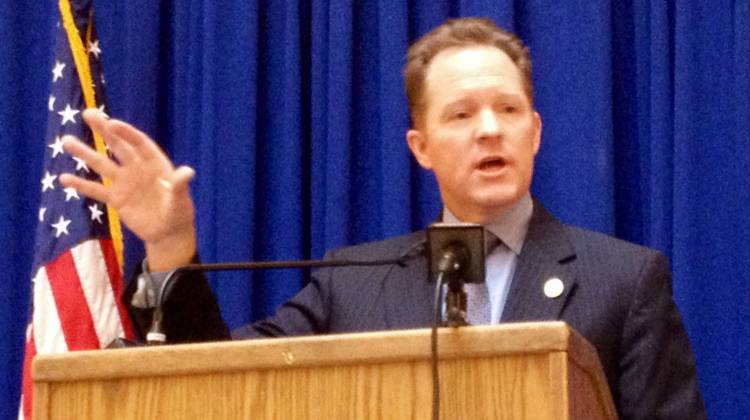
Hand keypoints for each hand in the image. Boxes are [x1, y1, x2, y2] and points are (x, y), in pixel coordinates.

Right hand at [60, 109, 196, 270]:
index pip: (139, 143)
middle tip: (87, 114)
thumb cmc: (179, 213)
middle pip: (118, 146)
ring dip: (85, 153)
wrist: (168, 233)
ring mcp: (125, 183)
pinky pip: (96, 190)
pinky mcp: (116, 199)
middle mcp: (138, 169)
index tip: (112, 123)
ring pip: (102, 164)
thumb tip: (188, 171)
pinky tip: (64, 178)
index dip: (127, 133)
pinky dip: (81, 185)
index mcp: (155, 164)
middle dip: (104, 130)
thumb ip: (179, 185)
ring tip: (66, 141)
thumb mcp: (180, 200)